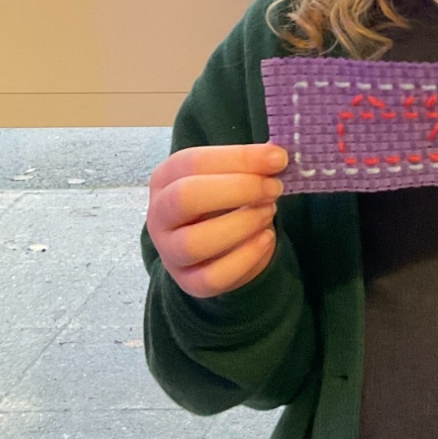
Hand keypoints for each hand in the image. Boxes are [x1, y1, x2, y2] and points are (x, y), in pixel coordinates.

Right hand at [147, 143, 287, 298]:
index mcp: (165, 178)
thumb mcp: (229, 175)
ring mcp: (170, 252)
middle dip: (238, 190)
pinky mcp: (189, 282)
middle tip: (274, 188)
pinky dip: (247, 256)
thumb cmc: (221, 199)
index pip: (193, 163)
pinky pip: (214, 276)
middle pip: (185, 198)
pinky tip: (266, 238)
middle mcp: (159, 215)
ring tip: (269, 212)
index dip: (239, 158)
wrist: (213, 244)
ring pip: (195, 242)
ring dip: (242, 224)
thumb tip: (275, 156)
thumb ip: (248, 165)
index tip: (278, 159)